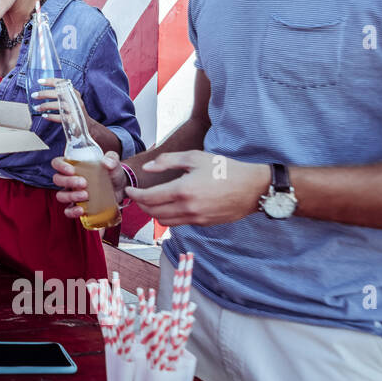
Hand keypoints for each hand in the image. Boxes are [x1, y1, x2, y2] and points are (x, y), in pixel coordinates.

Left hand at [32, 77, 87, 126]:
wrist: (87, 126)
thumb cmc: (75, 111)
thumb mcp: (70, 100)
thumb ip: (61, 94)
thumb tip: (43, 91)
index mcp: (73, 93)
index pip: (62, 83)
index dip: (50, 81)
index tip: (39, 81)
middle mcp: (75, 100)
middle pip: (59, 93)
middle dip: (44, 94)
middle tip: (34, 95)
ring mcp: (74, 110)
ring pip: (59, 105)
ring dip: (45, 106)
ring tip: (36, 107)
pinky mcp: (73, 120)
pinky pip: (60, 117)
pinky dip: (51, 116)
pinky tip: (44, 115)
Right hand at [52, 150, 124, 219]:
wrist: (121, 189)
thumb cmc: (112, 173)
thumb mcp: (114, 163)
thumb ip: (112, 159)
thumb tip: (106, 162)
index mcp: (73, 166)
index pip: (57, 163)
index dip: (60, 166)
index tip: (72, 170)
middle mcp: (69, 179)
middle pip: (58, 179)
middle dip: (68, 181)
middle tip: (84, 183)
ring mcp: (72, 193)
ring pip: (61, 195)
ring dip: (70, 196)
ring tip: (85, 195)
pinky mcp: (78, 206)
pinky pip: (68, 211)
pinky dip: (72, 212)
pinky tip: (81, 210)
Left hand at [124, 151, 267, 226]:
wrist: (253, 188)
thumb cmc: (224, 168)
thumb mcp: (195, 157)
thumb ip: (168, 161)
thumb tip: (147, 169)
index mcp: (183, 190)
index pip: (149, 198)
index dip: (134, 195)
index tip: (128, 190)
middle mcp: (187, 208)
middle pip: (153, 213)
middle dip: (141, 205)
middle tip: (137, 196)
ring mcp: (196, 219)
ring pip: (164, 222)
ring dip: (154, 213)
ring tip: (151, 202)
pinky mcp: (203, 224)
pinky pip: (179, 224)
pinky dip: (169, 217)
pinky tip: (170, 206)